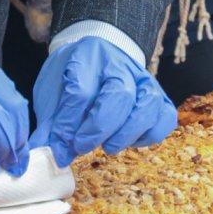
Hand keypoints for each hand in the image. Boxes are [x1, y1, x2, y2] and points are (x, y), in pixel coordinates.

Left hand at [27, 35, 175, 168]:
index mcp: (87, 56)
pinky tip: (128, 139)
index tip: (59, 147)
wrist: (101, 54)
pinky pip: (164, 118)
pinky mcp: (160, 96)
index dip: (68, 124)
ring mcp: (145, 80)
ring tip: (107, 146)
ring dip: (126, 133)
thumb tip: (48, 159)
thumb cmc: (75, 77)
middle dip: (99, 128)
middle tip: (81, 146)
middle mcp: (121, 64)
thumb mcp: (54, 92)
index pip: (80, 91)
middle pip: (119, 95)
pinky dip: (148, 135)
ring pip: (147, 106)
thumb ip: (51, 125)